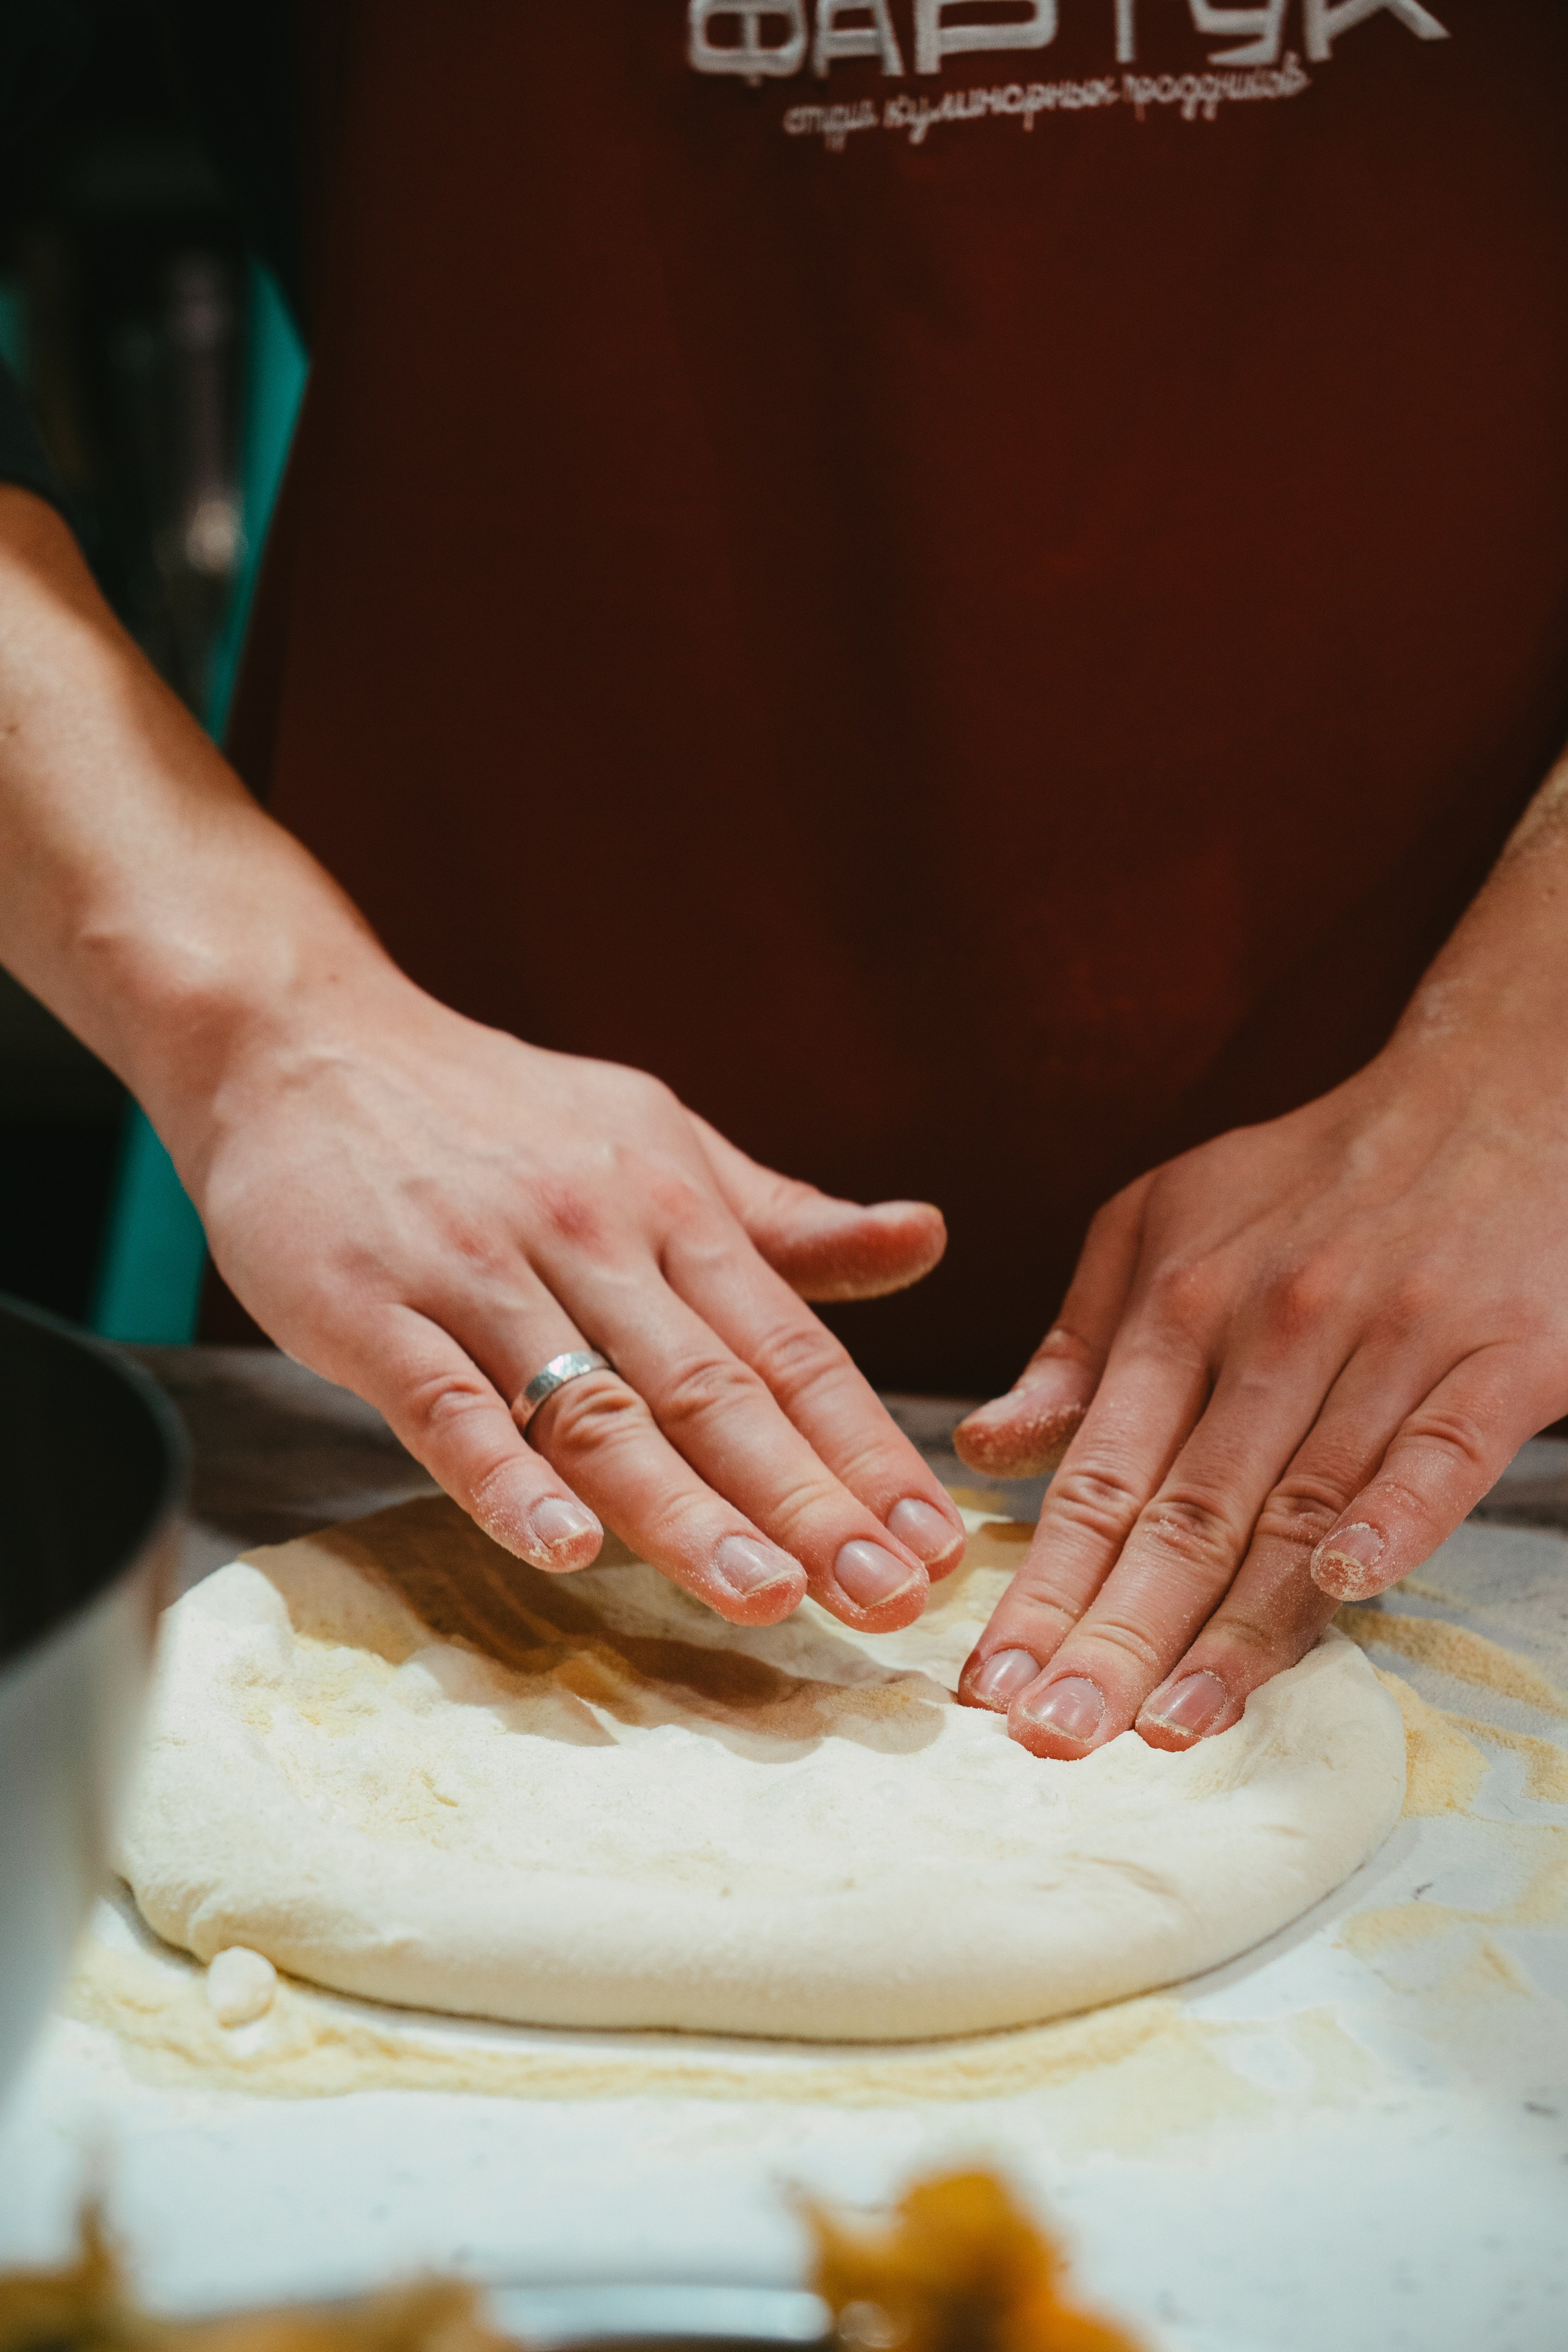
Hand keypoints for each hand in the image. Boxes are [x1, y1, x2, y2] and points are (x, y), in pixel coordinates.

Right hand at [194, 977, 965, 1628]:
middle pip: (715, 1392)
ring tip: (765, 1596)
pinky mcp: (371, 1306)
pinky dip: (505, 1478)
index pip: (791, 1350)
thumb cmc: (499, 1112)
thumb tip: (926, 1239)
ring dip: (685, 1510)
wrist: (307, 1041)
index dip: (868, 1452)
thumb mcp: (658, 1136)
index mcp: (671, 1206)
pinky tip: (564, 1545)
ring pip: (596, 1408)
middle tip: (888, 1599)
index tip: (938, 1545)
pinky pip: (447, 1404)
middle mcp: (592, 1239)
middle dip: (810, 1502)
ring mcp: (479, 1272)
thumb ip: (781, 1217)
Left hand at [949, 1029, 1567, 1758]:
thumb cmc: (1307, 1178)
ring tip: (1166, 1728)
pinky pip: (1443, 1452)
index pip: (1099, 1476)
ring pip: (1300, 1508)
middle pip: (1184, 1513)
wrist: (1491, 1092)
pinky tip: (1344, 1593)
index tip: (992, 1683)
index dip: (1045, 1588)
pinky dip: (1396, 1518)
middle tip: (1054, 1740)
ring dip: (1233, 1628)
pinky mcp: (1500, 1355)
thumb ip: (1075, 1341)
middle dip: (1113, 1637)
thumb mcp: (1158, 1220)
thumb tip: (983, 1447)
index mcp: (1180, 1302)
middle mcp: (1273, 1327)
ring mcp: (1390, 1342)